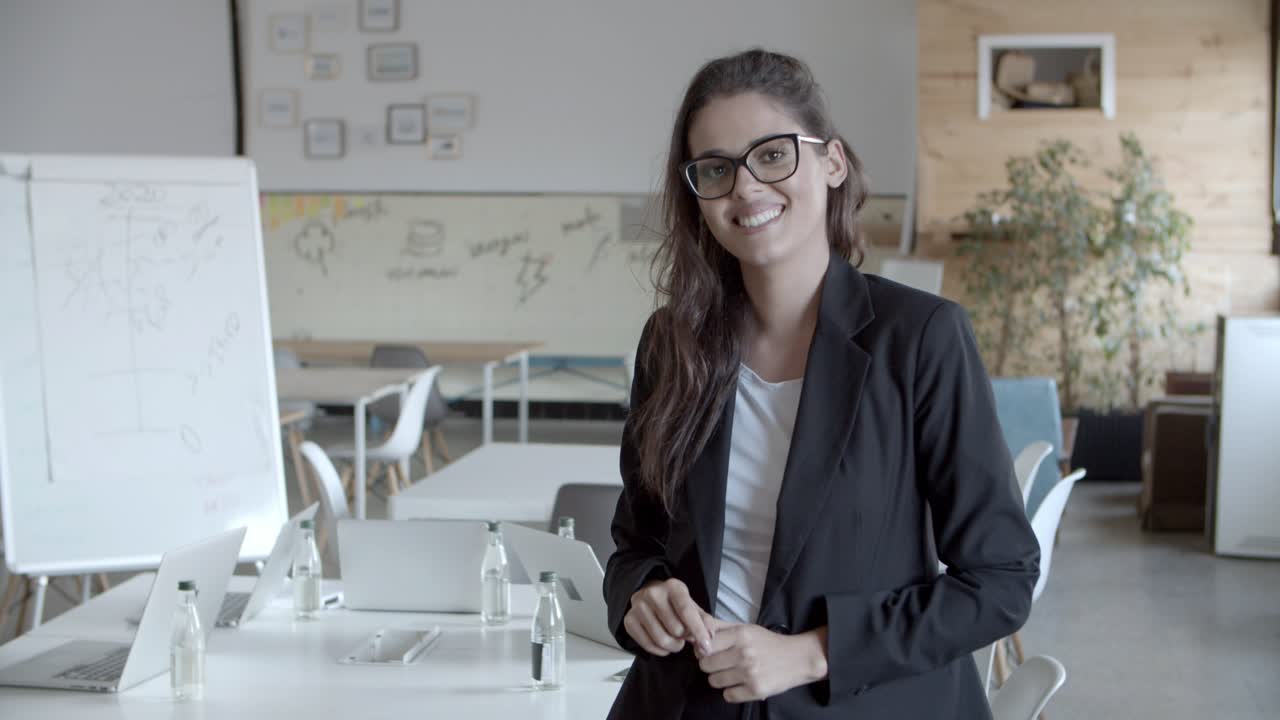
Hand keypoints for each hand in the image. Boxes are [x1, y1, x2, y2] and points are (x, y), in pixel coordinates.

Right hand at [622, 578, 713, 656]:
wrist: (650, 597)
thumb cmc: (676, 605)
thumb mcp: (693, 606)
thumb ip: (705, 622)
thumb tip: (708, 640)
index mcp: (673, 586)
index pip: (686, 611)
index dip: (698, 631)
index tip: (706, 647)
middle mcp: (653, 593)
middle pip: (676, 630)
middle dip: (685, 639)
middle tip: (684, 635)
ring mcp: (638, 606)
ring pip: (661, 640)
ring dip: (674, 646)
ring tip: (676, 641)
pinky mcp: (629, 620)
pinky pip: (648, 646)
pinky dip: (660, 651)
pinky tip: (664, 645)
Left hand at [696, 616, 827, 702]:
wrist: (798, 658)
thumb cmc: (768, 643)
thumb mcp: (746, 628)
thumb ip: (721, 627)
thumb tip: (697, 628)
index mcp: (740, 635)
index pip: (705, 644)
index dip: (704, 649)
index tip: (710, 651)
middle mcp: (743, 653)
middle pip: (705, 665)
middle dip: (711, 665)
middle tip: (722, 663)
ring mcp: (749, 673)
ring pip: (714, 681)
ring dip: (721, 679)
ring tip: (733, 673)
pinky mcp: (756, 690)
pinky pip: (728, 696)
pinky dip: (732, 692)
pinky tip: (742, 684)